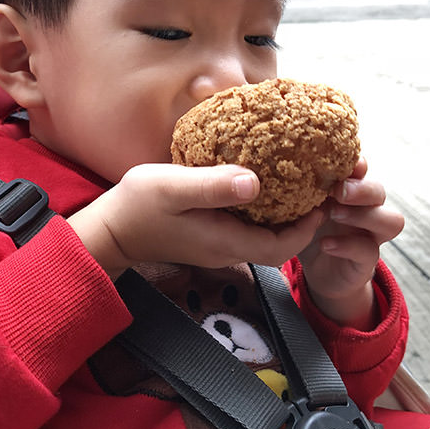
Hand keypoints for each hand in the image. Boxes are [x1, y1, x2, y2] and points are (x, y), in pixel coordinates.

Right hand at [68, 163, 323, 279]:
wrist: (109, 229)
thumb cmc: (137, 206)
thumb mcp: (174, 188)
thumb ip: (214, 185)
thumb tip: (257, 182)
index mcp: (225, 241)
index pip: (281, 246)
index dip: (307, 227)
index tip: (320, 197)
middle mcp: (226, 248)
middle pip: (277, 244)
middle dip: (302, 221)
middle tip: (315, 186)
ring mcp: (215, 244)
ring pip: (262, 236)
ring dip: (282, 214)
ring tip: (294, 180)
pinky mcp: (206, 235)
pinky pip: (245, 228)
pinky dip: (260, 211)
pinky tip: (258, 184)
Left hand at [298, 157, 403, 327]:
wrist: (318, 272)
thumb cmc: (311, 231)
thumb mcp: (303, 208)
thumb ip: (300, 191)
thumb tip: (283, 168)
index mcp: (351, 192)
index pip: (363, 171)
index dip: (356, 163)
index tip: (336, 160)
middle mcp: (366, 210)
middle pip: (380, 192)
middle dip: (362, 188)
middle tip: (337, 190)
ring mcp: (370, 236)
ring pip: (391, 220)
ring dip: (363, 215)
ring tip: (334, 214)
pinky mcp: (367, 261)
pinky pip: (370, 251)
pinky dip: (347, 246)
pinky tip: (325, 244)